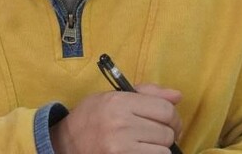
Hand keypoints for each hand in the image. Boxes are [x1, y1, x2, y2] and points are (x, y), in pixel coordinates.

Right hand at [50, 83, 181, 153]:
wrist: (64, 144)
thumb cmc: (91, 118)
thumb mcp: (112, 96)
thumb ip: (146, 93)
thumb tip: (178, 96)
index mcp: (119, 101)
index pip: (165, 110)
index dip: (173, 117)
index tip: (170, 122)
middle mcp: (120, 123)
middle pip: (167, 132)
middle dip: (168, 134)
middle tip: (159, 136)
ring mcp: (120, 146)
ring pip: (163, 150)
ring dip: (160, 149)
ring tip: (148, 145)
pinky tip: (142, 152)